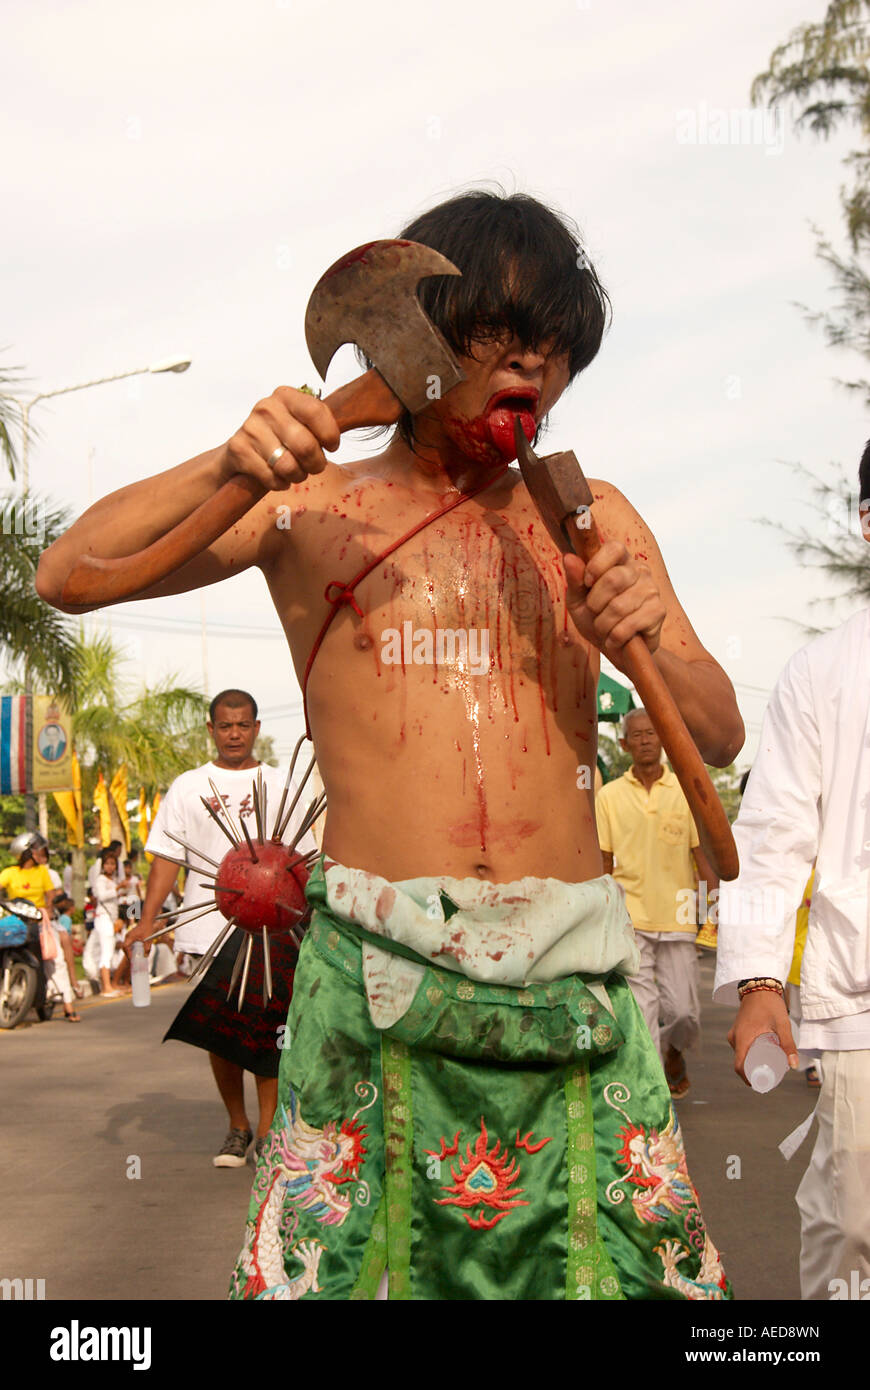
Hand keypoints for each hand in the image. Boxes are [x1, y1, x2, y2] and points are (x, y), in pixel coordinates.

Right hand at [123, 918, 152, 958]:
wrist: (148, 920)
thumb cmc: (147, 928)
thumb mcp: (148, 939)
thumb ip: (147, 948)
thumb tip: (146, 956)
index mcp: (130, 937)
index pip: (125, 947)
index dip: (128, 953)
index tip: (132, 959)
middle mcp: (128, 936)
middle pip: (125, 947)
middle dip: (128, 954)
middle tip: (132, 960)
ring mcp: (129, 936)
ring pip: (127, 945)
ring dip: (130, 951)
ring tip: (134, 957)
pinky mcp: (131, 935)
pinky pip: (129, 943)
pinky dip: (132, 948)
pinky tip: (137, 951)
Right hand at [217, 386, 340, 490]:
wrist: (239, 453)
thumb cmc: (279, 439)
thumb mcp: (299, 423)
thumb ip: (320, 423)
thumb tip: (348, 425)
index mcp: (285, 396)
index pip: (316, 411)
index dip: (330, 435)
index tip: (332, 447)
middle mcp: (266, 407)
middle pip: (306, 445)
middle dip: (316, 464)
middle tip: (315, 467)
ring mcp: (250, 428)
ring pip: (288, 466)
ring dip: (298, 476)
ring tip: (295, 472)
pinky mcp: (238, 450)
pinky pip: (272, 478)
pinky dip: (280, 484)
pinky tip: (278, 478)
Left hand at [563, 545, 664, 669]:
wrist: (617, 650)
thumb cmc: (596, 620)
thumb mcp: (578, 600)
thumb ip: (574, 579)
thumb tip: (569, 557)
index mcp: (620, 561)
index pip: (614, 548)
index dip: (596, 565)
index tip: (587, 583)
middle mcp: (640, 571)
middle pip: (614, 578)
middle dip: (595, 603)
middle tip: (594, 613)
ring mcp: (652, 590)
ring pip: (619, 606)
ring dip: (603, 624)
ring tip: (604, 629)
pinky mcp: (658, 611)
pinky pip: (630, 624)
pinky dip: (615, 636)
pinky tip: (615, 639)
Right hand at [727, 990, 798, 1085]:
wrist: (759, 985)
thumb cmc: (770, 1004)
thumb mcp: (782, 1025)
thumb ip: (788, 1044)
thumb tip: (794, 1065)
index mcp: (742, 1039)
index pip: (739, 1066)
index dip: (747, 1078)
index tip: (759, 1084)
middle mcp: (735, 1038)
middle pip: (741, 1062)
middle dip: (753, 1071)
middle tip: (770, 1076)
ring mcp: (735, 1033)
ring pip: (741, 1054)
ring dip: (752, 1062)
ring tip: (768, 1065)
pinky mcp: (738, 1030)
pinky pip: (741, 1047)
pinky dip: (749, 1053)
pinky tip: (762, 1054)